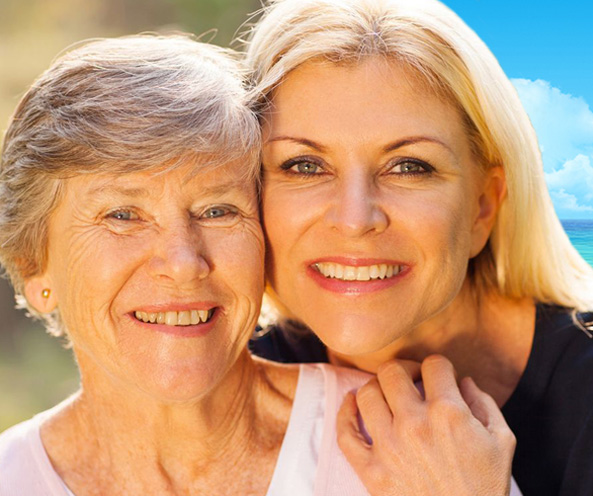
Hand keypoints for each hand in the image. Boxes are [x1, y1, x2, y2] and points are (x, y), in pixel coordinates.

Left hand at [337, 355, 515, 495]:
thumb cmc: (485, 487)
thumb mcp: (502, 442)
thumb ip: (485, 403)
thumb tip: (463, 380)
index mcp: (449, 413)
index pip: (433, 364)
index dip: (439, 367)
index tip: (439, 378)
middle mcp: (414, 424)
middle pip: (392, 371)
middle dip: (404, 369)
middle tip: (411, 380)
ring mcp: (389, 447)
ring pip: (366, 393)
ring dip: (377, 388)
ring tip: (387, 394)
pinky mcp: (371, 470)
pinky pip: (345, 432)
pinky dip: (345, 412)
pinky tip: (352, 402)